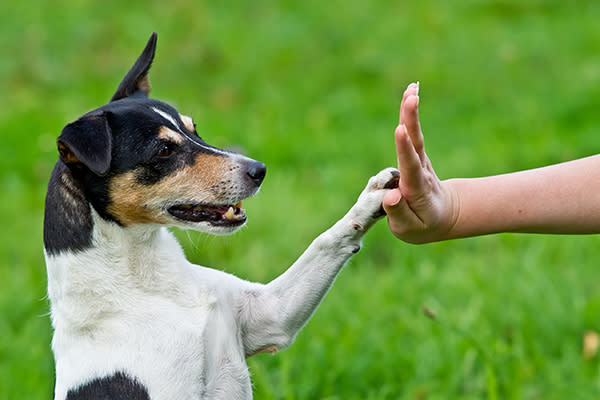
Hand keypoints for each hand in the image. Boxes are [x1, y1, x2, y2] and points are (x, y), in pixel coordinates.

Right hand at [382, 83, 457, 243]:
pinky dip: (410, 113)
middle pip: (416, 144)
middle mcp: (420, 171)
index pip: (410, 167)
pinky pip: (412, 132)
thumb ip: (399, 213)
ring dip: (411, 111)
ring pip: (415, 134)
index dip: (404, 149)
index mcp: (416, 189)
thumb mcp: (409, 229)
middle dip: (412, 120)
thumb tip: (391, 195)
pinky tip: (410, 92)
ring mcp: (420, 161)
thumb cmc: (422, 225)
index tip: (400, 130)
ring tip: (411, 88)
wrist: (443, 216)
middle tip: (411, 98)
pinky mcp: (416, 154)